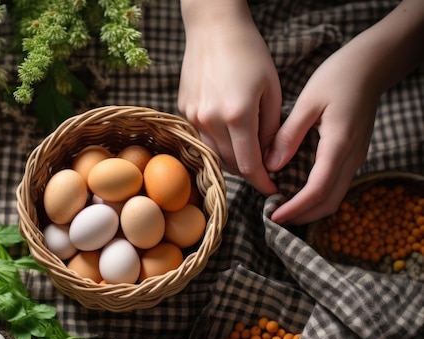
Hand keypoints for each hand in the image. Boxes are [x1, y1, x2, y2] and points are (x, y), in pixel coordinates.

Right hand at [178, 0, 280, 194]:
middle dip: (249, 172)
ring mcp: (193, 117)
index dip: (263, 183)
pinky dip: (217, 141)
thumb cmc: (249, 52)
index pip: (250, 165)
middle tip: (265, 171)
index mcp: (237, 115)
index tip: (273, 190)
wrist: (213, 28)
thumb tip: (271, 159)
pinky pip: (202, 137)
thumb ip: (271, 128)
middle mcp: (210, 120)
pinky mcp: (183, 110)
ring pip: (213, 153)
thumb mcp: (271, 89)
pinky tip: (229, 131)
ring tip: (248, 152)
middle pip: (230, 164)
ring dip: (231, 158)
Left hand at [266, 0, 423, 224]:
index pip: (317, 191)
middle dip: (301, 216)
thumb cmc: (338, 77)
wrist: (371, 65)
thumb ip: (289, 135)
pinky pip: (336, 185)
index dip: (295, 208)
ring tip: (282, 208)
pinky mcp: (353, 154)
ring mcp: (356, 157)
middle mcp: (351, 157)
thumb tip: (271, 166)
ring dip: (309, 208)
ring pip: (335, 197)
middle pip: (329, 202)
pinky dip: (317, 196)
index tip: (273, 215)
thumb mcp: (308, 102)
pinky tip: (297, 191)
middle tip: (273, 218)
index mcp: (339, 145)